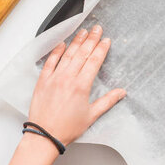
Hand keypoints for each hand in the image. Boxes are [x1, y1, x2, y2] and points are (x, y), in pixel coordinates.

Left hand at [28, 25, 125, 145]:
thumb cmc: (67, 128)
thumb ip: (108, 101)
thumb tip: (121, 92)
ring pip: (68, 54)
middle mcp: (68, 78)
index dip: (101, 49)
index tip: (106, 40)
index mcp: (81, 86)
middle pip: (82, 54)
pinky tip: (62, 44)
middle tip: (97, 28)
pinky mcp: (43, 80)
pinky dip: (56, 52)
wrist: (44, 135)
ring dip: (77, 41)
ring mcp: (54, 78)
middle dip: (91, 39)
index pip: (94, 61)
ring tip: (83, 32)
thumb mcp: (91, 116)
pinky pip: (50, 62)